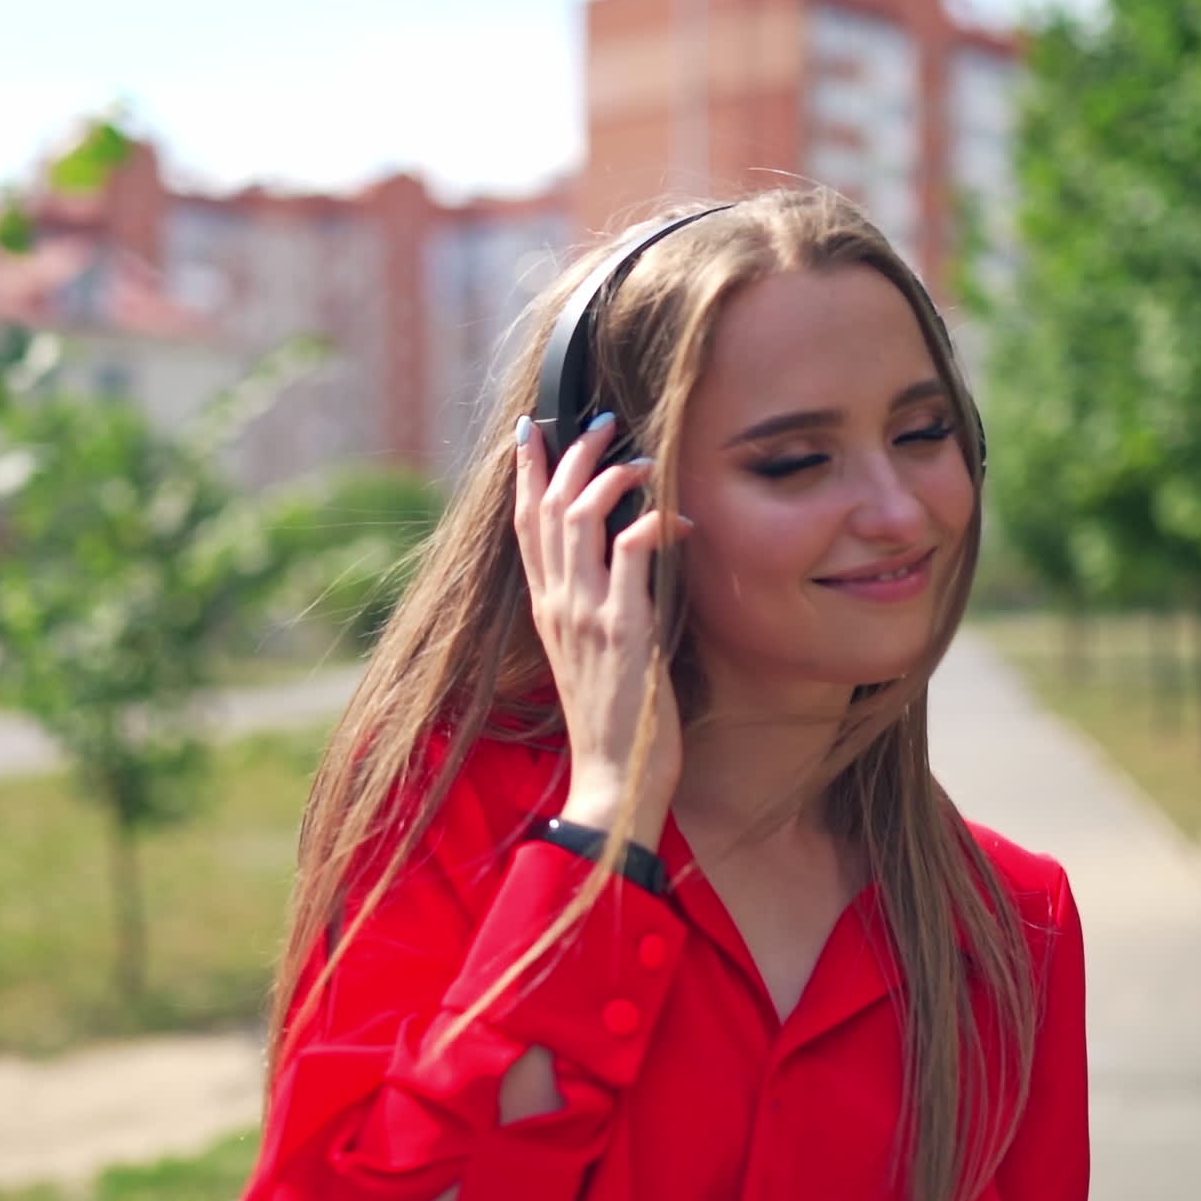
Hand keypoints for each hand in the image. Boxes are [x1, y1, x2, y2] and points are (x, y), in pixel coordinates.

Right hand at [513, 412, 691, 848]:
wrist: (612, 778)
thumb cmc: (611, 718)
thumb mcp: (589, 652)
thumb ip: (594, 605)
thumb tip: (621, 558)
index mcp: (546, 608)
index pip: (525, 524)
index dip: (525, 471)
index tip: (532, 428)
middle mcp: (556, 604)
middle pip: (547, 507)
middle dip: (571, 453)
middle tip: (602, 422)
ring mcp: (585, 615)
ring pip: (581, 517)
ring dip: (611, 477)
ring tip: (642, 460)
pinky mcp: (622, 630)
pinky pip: (629, 555)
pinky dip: (652, 523)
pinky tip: (676, 516)